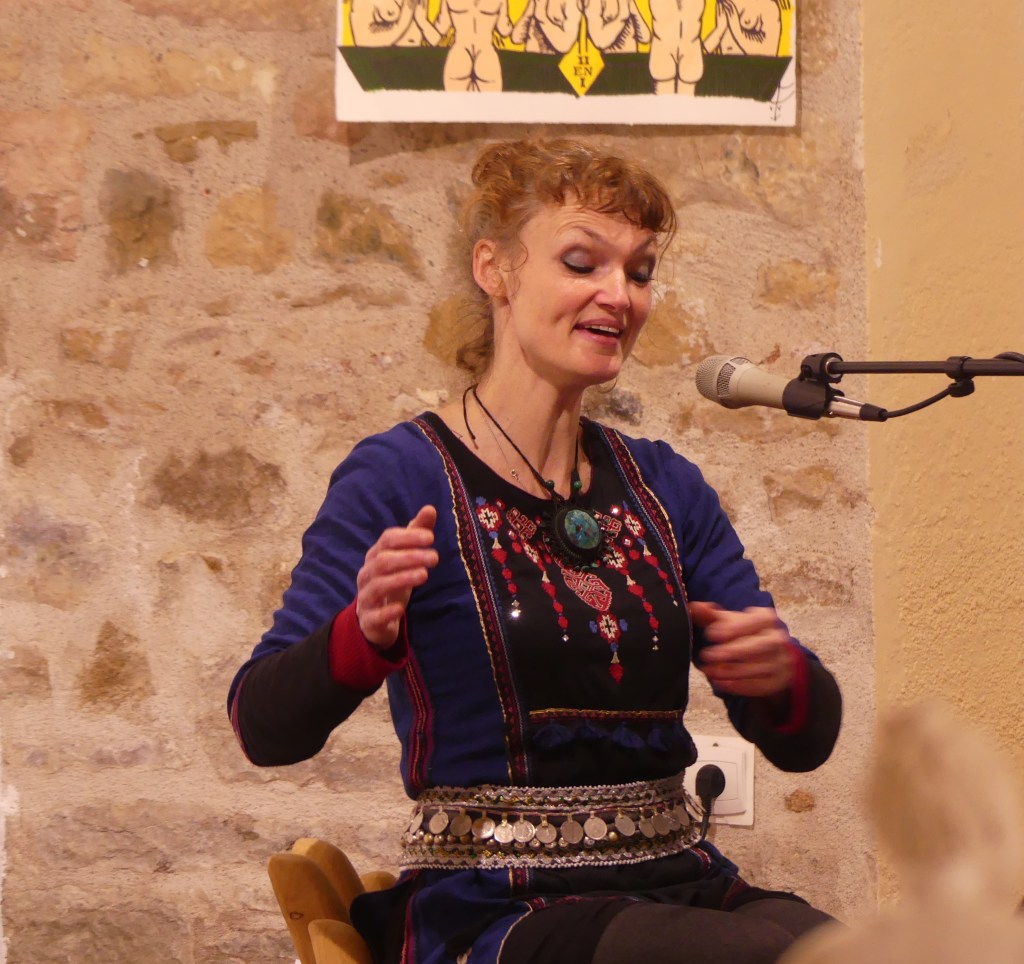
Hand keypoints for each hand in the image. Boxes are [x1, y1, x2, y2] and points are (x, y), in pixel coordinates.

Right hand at [356, 505, 437, 649]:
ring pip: (378, 585)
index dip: (408, 537)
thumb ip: (416, 533)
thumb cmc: (392, 581)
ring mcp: (365, 596)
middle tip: (435, 557)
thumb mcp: (405, 557)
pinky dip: (387, 611)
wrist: (374, 619)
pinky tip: (401, 609)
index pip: (387, 539)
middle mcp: (367, 573)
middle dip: (410, 556)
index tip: (431, 538)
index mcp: (376, 555)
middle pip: (384, 561)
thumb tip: (430, 509)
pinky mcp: (368, 619)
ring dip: (402, 578)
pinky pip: (374, 615)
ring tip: (425, 575)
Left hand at [688, 601, 794, 698]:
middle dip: (732, 651)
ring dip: (731, 671)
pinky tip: (720, 683)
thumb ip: (711, 615)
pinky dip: (739, 685)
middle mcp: (777, 639)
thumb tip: (693, 607)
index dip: (734, 628)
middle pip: (758, 645)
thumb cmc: (745, 634)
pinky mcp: (777, 681)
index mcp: (766, 619)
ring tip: (708, 670)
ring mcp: (780, 661)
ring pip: (758, 667)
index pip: (755, 621)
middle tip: (707, 655)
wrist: (771, 655)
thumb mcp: (729, 622)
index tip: (712, 634)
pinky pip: (759, 685)